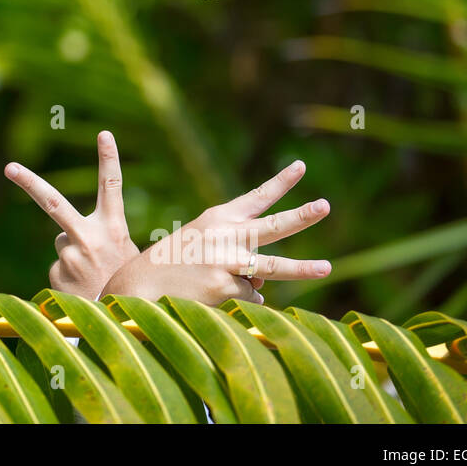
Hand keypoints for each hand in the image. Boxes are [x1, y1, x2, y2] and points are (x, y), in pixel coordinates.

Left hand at [4, 130, 137, 300]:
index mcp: (114, 228)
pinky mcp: (58, 273)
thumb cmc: (123, 282)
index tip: (104, 134)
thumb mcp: (126, 253)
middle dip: (29, 182)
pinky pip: (58, 265)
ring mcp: (72, 255)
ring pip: (62, 242)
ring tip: (91, 276)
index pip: (111, 187)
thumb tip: (64, 235)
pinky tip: (82, 288)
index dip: (109, 159)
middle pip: (53, 202)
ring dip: (73, 256)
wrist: (122, 321)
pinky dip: (67, 276)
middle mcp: (90, 237)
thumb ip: (102, 235)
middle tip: (9, 167)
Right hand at [103, 159, 331, 305]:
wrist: (139, 285)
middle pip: (273, 226)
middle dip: (302, 215)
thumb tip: (263, 284)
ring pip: (272, 267)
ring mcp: (225, 261)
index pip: (255, 198)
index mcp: (218, 219)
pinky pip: (250, 296)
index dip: (280, 182)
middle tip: (325, 206)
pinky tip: (215, 296)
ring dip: (302, 268)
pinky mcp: (224, 288)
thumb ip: (237, 257)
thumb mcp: (200, 246)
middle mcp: (225, 236)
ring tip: (327, 268)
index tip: (300, 166)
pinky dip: (241, 298)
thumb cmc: (171, 264)